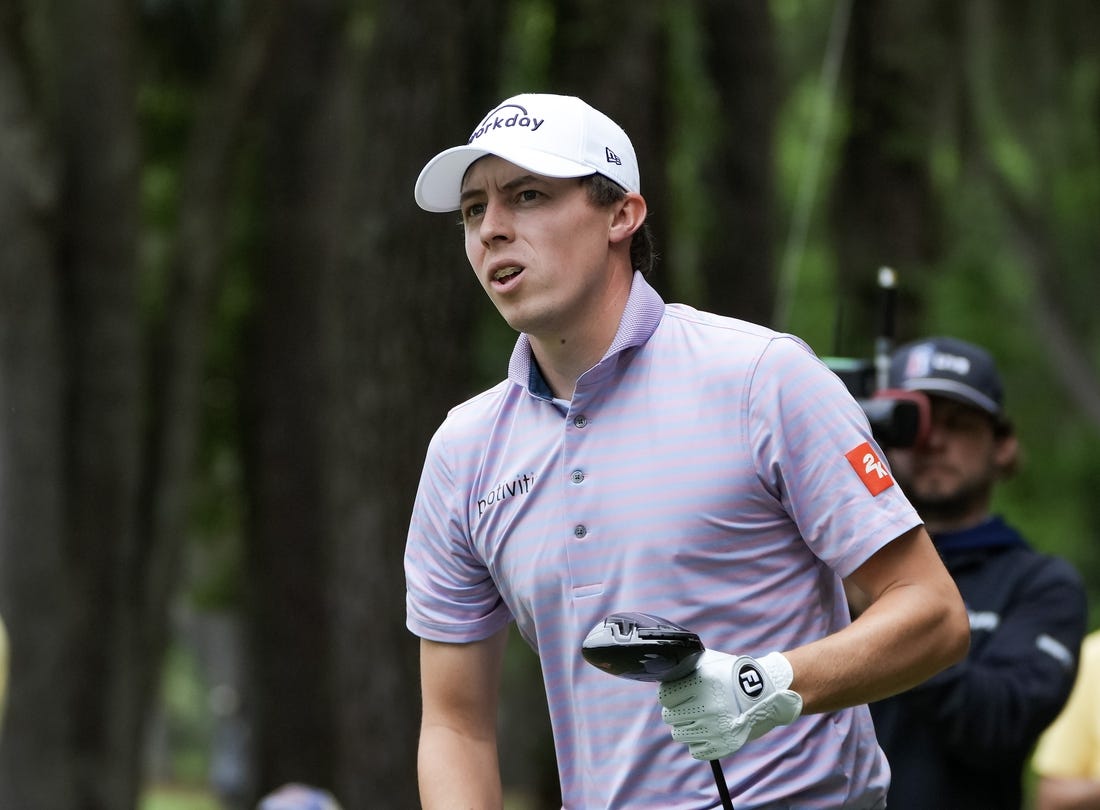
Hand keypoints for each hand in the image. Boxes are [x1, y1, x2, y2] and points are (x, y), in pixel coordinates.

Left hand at [657, 649, 802, 759]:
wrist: (767, 693)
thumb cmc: (734, 675)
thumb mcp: (711, 662)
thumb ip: (687, 668)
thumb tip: (664, 675)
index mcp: (703, 682)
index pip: (665, 697)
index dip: (670, 695)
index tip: (676, 695)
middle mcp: (708, 706)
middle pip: (669, 717)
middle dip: (676, 711)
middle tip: (688, 707)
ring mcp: (715, 728)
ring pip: (679, 734)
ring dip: (686, 727)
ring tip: (699, 718)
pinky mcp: (723, 745)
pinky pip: (695, 750)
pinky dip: (698, 742)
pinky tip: (708, 730)